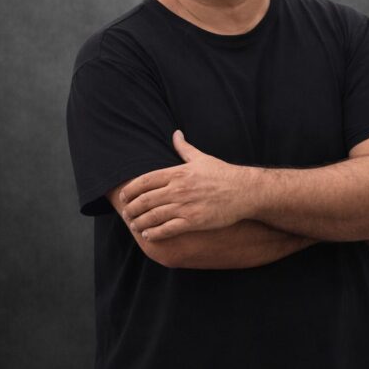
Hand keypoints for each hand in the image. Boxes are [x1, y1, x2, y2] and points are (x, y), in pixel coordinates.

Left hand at [120, 130, 251, 240]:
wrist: (245, 191)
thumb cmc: (223, 174)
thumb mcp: (202, 158)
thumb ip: (184, 148)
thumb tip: (176, 133)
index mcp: (178, 172)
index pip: (145, 181)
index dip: (130, 190)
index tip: (123, 197)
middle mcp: (178, 189)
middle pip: (145, 200)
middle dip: (131, 209)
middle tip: (126, 214)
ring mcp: (185, 206)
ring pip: (153, 216)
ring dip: (140, 222)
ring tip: (135, 226)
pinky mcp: (193, 221)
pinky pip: (167, 229)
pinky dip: (155, 233)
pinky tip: (148, 235)